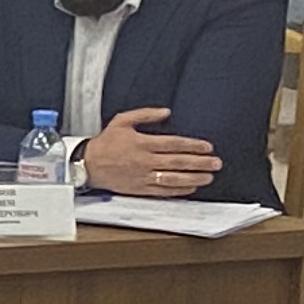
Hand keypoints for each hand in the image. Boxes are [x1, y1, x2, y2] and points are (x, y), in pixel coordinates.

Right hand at [82, 110, 220, 196]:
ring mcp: (143, 176)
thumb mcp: (122, 121)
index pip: (174, 144)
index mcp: (142, 143)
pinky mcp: (140, 188)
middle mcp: (144, 161)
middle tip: (216, 163)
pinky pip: (163, 191)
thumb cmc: (105, 143)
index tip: (208, 147)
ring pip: (174, 178)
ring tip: (209, 176)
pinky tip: (191, 187)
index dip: (193, 146)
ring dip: (194, 177)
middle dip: (200, 163)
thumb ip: (145, 114)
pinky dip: (179, 190)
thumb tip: (166, 112)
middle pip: (178, 162)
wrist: (87, 165)